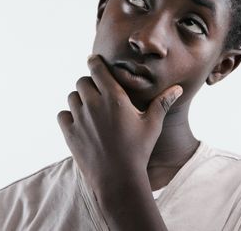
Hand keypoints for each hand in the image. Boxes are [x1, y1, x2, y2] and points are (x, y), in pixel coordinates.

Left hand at [57, 54, 182, 190]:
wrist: (118, 179)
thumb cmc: (139, 151)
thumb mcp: (152, 125)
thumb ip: (162, 103)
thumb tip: (178, 89)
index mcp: (114, 98)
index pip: (97, 69)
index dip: (94, 62)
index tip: (93, 60)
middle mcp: (94, 104)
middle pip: (81, 81)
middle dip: (88, 84)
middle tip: (96, 93)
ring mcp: (79, 119)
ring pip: (71, 97)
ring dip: (79, 99)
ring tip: (89, 109)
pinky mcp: (69, 133)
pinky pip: (62, 115)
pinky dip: (68, 116)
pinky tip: (79, 123)